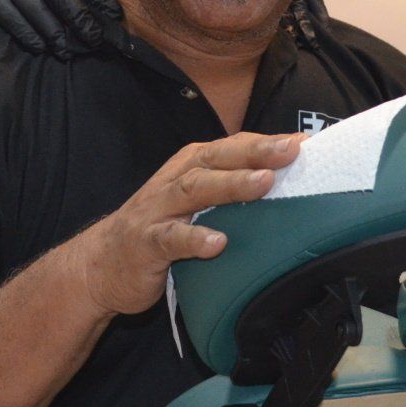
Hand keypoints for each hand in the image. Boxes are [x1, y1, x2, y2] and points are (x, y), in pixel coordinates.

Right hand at [67, 133, 304, 317]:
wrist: (100, 264)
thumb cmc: (159, 228)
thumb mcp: (195, 202)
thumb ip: (231, 189)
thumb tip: (287, 181)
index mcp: (191, 166)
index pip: (232, 147)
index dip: (267, 142)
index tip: (305, 142)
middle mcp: (175, 181)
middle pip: (216, 160)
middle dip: (255, 152)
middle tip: (291, 150)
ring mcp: (158, 211)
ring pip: (195, 191)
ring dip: (230, 185)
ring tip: (264, 182)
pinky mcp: (146, 244)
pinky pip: (170, 239)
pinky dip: (193, 240)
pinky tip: (217, 243)